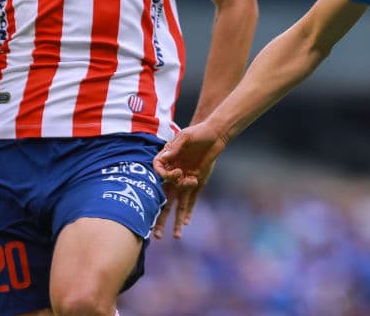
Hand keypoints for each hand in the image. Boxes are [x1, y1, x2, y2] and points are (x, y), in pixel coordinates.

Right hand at [152, 123, 227, 238]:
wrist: (215, 135)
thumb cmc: (198, 132)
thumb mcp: (185, 137)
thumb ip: (175, 147)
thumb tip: (165, 158)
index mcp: (167, 164)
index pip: (158, 177)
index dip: (165, 177)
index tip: (176, 172)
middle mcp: (174, 175)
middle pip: (163, 200)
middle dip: (160, 217)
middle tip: (154, 235)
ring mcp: (185, 180)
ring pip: (178, 204)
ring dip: (176, 220)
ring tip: (175, 236)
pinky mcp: (198, 182)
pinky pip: (192, 200)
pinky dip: (189, 211)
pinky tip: (186, 223)